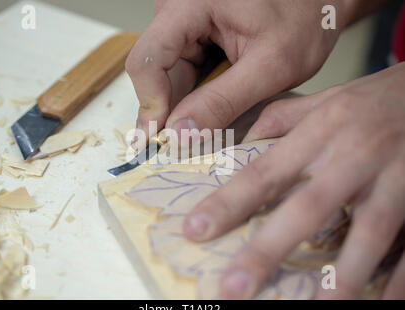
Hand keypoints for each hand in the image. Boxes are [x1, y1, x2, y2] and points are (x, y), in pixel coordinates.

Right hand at [126, 0, 347, 148]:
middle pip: (154, 70)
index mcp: (192, 4)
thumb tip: (179, 135)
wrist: (315, 3)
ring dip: (184, 104)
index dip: (149, 103)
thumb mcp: (270, 66)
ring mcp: (183, 24)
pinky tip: (213, 105)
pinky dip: (194, 96)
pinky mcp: (192, 38)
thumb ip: (223, 101)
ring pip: (165, 76)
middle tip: (186, 143)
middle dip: (169, 109)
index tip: (159, 141)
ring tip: (212, 117)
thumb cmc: (303, 20)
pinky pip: (180, 73)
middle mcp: (179, 10)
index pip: (148, 58)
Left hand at [183, 62, 404, 298]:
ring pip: (366, 232)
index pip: (265, 172)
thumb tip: (240, 140)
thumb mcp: (324, 98)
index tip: (194, 231)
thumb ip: (280, 119)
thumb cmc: (373, 97)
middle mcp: (352, 156)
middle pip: (306, 208)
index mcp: (320, 131)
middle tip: (232, 288)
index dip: (228, 203)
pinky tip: (381, 306)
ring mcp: (394, 177)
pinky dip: (398, 279)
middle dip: (268, 250)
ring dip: (340, 278)